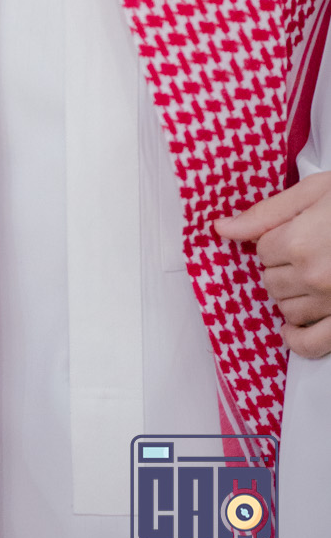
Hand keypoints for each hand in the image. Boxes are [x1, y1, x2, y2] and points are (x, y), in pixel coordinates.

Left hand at [215, 170, 330, 356]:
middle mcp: (314, 277)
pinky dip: (297, 340)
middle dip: (280, 267)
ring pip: (286, 310)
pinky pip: (312, 345)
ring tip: (309, 278)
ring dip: (290, 297)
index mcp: (300, 241)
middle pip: (270, 281)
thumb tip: (222, 228)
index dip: (274, 239)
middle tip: (303, 252)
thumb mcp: (313, 192)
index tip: (291, 232)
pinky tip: (292, 329)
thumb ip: (266, 213)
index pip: (261, 250)